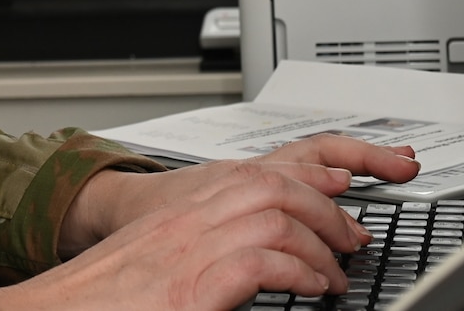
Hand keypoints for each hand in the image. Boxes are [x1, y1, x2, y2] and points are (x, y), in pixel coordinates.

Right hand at [59, 136, 421, 256]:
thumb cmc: (110, 294)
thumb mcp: (169, 256)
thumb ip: (212, 243)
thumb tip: (264, 257)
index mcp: (189, 205)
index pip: (264, 168)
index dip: (315, 173)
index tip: (349, 185)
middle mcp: (192, 214)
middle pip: (278, 182)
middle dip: (329, 207)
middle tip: (352, 238)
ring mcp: (191, 245)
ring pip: (277, 215)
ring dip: (319, 243)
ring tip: (335, 272)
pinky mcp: (192, 284)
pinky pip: (262, 261)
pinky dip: (299, 273)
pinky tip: (312, 289)